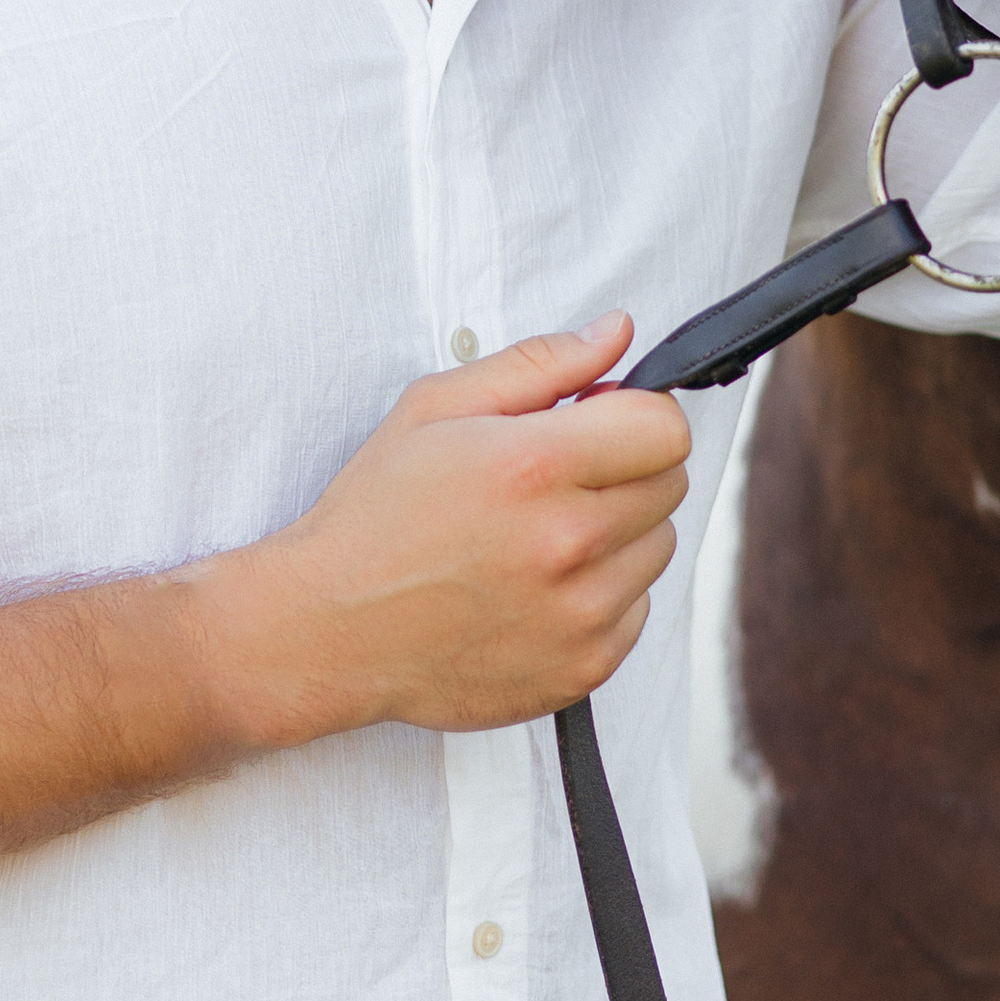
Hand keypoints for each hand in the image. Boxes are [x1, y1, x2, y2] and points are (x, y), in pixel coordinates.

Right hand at [212, 314, 691, 741]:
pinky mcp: (583, 668)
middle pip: (670, 485)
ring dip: (618, 534)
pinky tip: (537, 590)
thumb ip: (539, 364)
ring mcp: (580, 615)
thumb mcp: (436, 410)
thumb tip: (618, 332)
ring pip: (659, 549)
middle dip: (625, 470)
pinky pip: (638, 611)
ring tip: (539, 538)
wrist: (329, 630)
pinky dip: (602, 595)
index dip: (634, 416)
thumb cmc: (376, 513)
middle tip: (555, 481)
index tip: (594, 424)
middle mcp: (567, 543)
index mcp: (534, 467)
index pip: (665, 428)